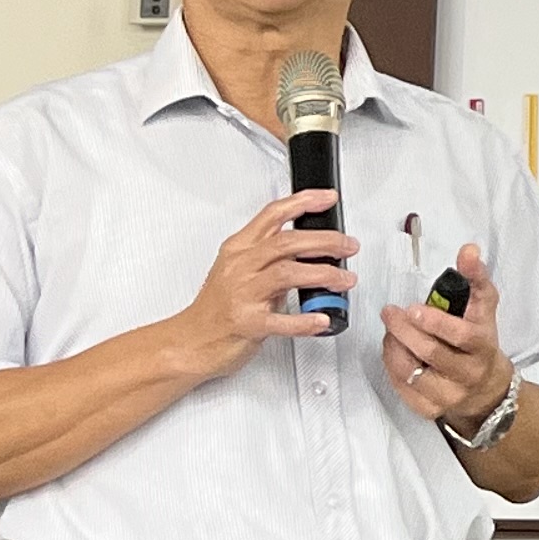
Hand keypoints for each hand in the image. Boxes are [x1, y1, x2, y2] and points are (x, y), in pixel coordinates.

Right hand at [180, 192, 353, 376]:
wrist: (189, 341)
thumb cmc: (215, 307)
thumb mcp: (238, 270)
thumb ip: (271, 257)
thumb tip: (312, 249)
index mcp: (239, 249)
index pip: (272, 215)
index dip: (304, 202)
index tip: (328, 198)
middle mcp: (240, 267)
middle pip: (288, 242)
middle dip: (326, 241)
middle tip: (349, 246)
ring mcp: (242, 294)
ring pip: (288, 273)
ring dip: (324, 275)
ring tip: (345, 280)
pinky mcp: (246, 323)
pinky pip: (281, 320)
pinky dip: (305, 320)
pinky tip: (322, 319)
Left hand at [380, 242, 513, 431]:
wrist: (486, 387)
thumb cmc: (480, 342)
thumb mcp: (484, 308)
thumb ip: (476, 277)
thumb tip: (469, 250)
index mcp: (483, 346)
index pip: (462, 336)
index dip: (436, 322)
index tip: (415, 308)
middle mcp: (468, 373)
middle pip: (430, 353)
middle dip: (404, 330)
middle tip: (390, 313)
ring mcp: (449, 394)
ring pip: (411, 371)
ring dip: (394, 346)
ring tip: (391, 330)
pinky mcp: (430, 408)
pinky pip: (401, 386)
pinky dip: (392, 365)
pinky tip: (394, 350)